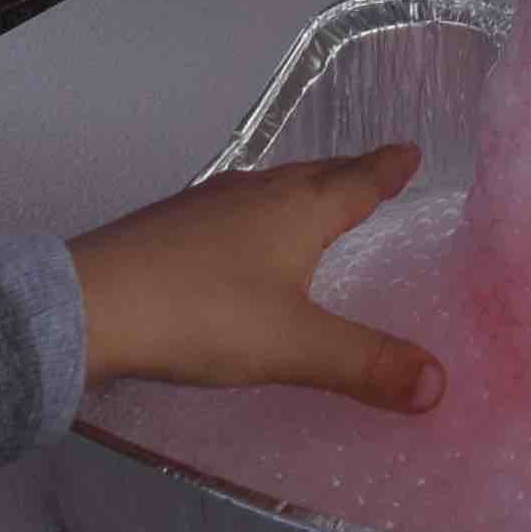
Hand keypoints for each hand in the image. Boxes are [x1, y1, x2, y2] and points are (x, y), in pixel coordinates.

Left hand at [67, 142, 442, 404]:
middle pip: (315, 175)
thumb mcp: (293, 346)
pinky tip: (237, 238)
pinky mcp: (167, 226)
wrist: (91, 306)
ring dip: (297, 192)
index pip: (357, 181)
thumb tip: (438, 382)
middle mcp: (256, 192)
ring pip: (268, 188)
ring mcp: (206, 204)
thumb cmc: (203, 314)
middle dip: (347, 174)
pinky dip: (252, 216)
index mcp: (298, 209)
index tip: (410, 149)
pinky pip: (229, 208)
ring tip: (310, 201)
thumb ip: (364, 364)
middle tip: (373, 169)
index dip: (386, 168)